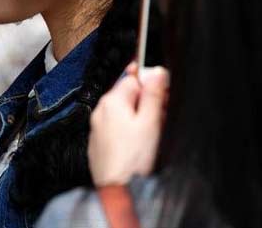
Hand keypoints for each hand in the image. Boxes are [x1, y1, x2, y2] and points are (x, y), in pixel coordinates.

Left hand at [87, 62, 168, 186]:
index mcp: (112, 101)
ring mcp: (98, 128)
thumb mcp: (150, 123)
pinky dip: (129, 135)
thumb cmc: (134, 160)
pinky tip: (139, 149)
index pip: (134, 78)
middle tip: (159, 123)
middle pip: (129, 96)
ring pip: (124, 115)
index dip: (152, 88)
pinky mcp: (99, 144)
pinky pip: (117, 131)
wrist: (118, 191)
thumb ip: (153, 94)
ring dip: (140, 121)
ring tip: (150, 139)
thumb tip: (157, 71)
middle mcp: (101, 111)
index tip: (163, 100)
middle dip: (147, 106)